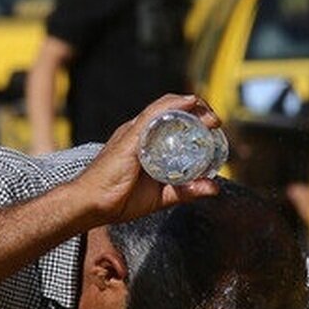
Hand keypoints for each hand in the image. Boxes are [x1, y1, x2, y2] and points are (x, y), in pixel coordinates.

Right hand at [72, 93, 220, 224]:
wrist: (92, 205)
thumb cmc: (119, 200)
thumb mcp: (162, 196)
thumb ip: (187, 191)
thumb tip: (214, 187)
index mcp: (144, 142)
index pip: (170, 120)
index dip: (193, 118)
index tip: (212, 127)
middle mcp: (138, 132)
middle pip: (170, 109)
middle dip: (197, 110)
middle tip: (215, 121)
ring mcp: (133, 131)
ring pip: (165, 108)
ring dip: (191, 106)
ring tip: (210, 115)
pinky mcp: (129, 136)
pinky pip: (153, 115)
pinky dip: (174, 106)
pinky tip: (190, 103)